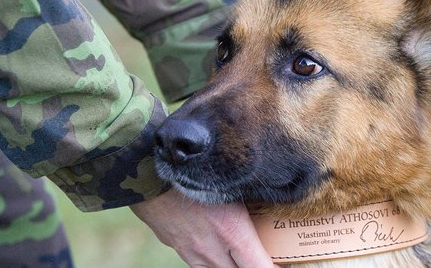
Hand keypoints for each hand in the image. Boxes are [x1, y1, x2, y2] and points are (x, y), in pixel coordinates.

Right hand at [131, 188, 276, 267]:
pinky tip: (217, 249)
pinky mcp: (177, 247)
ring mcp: (192, 253)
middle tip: (263, 257)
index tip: (283, 264)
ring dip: (231, 266)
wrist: (147, 174)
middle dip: (252, 266)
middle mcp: (213, 251)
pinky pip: (199, 264)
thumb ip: (250, 204)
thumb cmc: (194, 171)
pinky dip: (212, 262)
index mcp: (233, 234)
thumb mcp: (231, 185)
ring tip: (241, 256)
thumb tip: (268, 212)